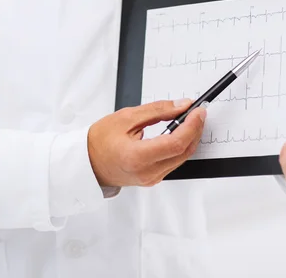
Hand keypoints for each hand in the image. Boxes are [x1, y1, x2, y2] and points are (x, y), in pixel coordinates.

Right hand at [88, 99, 205, 187]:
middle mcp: (147, 172)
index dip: (191, 126)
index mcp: (137, 157)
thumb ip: (157, 110)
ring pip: (182, 158)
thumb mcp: (126, 117)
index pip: (175, 143)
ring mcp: (151, 179)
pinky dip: (181, 147)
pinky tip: (180, 133)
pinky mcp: (153, 179)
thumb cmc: (99, 141)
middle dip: (195, 130)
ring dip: (190, 138)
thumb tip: (181, 106)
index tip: (198, 111)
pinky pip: (174, 162)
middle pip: (183, 152)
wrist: (88, 162)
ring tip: (191, 120)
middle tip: (198, 112)